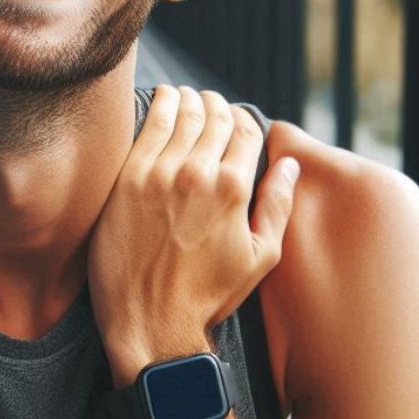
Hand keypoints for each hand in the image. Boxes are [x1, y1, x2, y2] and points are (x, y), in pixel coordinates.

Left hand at [89, 86, 299, 385]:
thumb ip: (277, 205)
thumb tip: (290, 165)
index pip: (246, 131)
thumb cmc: (208, 296)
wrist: (149, 321)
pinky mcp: (128, 177)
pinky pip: (149, 124)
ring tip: (188, 97)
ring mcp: (161, 173)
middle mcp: (199, 174)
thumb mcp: (260, 258)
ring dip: (190, 99)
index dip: (244, 120)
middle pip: (215, 117)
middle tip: (211, 105)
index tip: (237, 122)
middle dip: (217, 106)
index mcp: (235, 190)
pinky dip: (161, 103)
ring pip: (183, 114)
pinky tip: (163, 98)